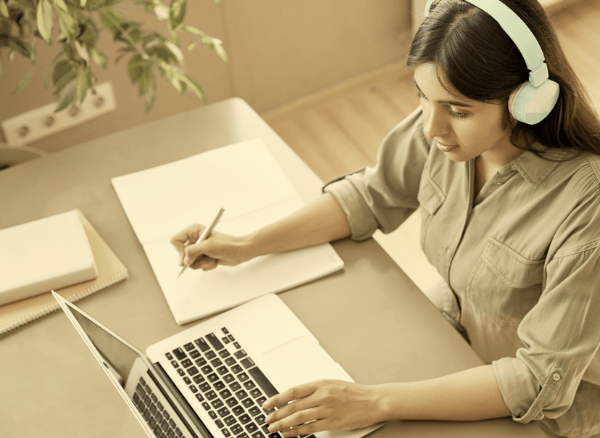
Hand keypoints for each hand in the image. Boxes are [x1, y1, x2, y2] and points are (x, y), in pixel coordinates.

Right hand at [170, 223, 250, 270]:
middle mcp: (195, 239)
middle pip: (182, 254)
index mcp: (193, 230)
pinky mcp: (204, 256)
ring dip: (202, 263)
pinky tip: (214, 260)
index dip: (179, 251)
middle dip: (194, 259)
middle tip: (204, 257)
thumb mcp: (207, 247)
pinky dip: (206, 265)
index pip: (176, 240)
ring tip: (211, 258)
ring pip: (190, 262)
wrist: (240, 251)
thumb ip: (191, 252)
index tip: (187, 257)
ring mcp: (199, 248)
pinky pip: (198, 265)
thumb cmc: (226, 245)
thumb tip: (183, 261)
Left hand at [262, 380, 383, 436]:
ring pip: (298, 418)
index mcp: (320, 384)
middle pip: (292, 406)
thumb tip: (295, 397)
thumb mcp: (332, 384)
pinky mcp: (332, 422)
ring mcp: (326, 410)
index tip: (266, 404)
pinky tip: (289, 434)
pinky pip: (310, 428)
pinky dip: (296, 432)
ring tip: (274, 428)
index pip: (292, 391)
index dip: (277, 399)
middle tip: (267, 420)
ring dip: (283, 424)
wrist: (373, 400)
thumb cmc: (354, 393)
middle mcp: (321, 396)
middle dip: (276, 414)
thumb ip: (314, 390)